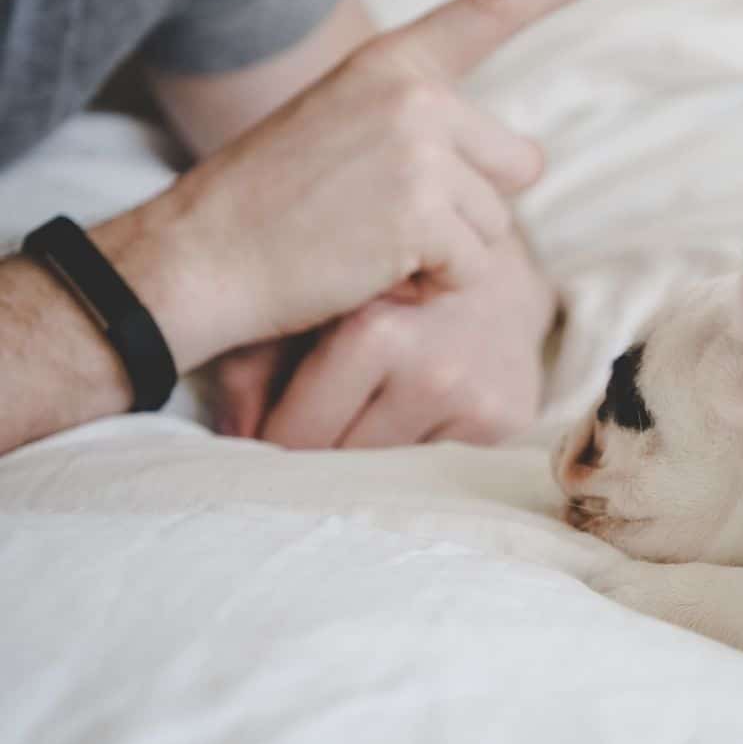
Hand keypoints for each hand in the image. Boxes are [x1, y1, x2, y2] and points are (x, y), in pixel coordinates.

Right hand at [95, 0, 638, 373]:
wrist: (197, 258)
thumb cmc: (272, 207)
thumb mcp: (345, 128)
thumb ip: (424, 123)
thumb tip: (525, 161)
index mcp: (393, 64)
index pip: (494, 7)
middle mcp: (414, 95)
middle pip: (519, 165)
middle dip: (475, 206)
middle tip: (392, 220)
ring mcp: (420, 151)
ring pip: (497, 228)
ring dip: (448, 257)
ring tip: (367, 247)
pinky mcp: (423, 216)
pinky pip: (473, 273)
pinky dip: (432, 292)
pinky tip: (370, 277)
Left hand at [215, 234, 555, 448]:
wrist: (493, 269)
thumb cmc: (387, 284)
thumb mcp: (314, 305)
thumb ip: (254, 364)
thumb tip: (232, 437)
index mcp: (376, 332)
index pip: (299, 436)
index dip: (275, 439)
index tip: (271, 430)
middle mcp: (434, 370)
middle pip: (342, 461)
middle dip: (319, 451)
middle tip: (317, 425)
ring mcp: (477, 400)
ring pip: (388, 474)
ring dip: (368, 456)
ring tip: (367, 418)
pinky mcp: (508, 420)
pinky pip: (437, 468)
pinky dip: (416, 454)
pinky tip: (416, 418)